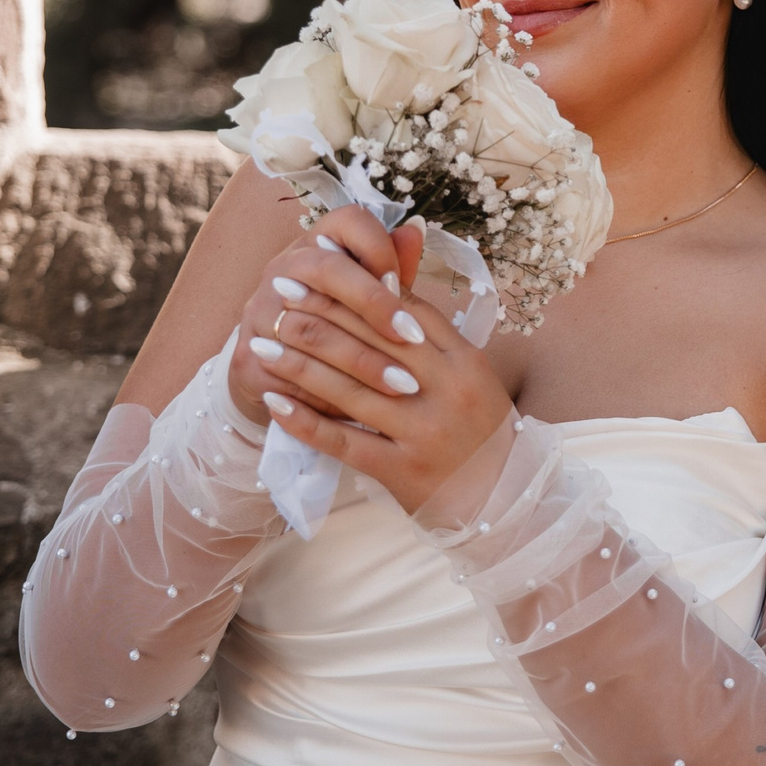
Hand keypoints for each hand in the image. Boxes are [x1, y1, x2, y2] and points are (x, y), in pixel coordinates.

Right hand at [228, 206, 423, 430]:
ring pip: (311, 329)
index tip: (403, 282)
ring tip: (404, 383)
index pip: (346, 223)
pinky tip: (368, 410)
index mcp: (316, 246)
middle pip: (326, 269)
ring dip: (362, 359)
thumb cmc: (338, 327)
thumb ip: (392, 268)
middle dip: (374, 304)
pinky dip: (333, 394)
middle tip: (414, 338)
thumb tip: (416, 230)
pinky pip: (293, 377)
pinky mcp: (249, 361)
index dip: (378, 248)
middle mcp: (282, 272)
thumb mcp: (367, 297)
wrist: (276, 375)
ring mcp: (259, 315)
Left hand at [242, 220, 518, 513]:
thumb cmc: (479, 428)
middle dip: (319, 313)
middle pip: (372, 342)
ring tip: (262, 342)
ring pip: (350, 389)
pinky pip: (343, 441)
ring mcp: (424, 433)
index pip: (402, 312)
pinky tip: (274, 402)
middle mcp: (446, 392)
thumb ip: (431, 331)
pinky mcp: (403, 471)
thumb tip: (389, 278)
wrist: (503, 499)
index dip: (356, 286)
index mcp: (464, 361)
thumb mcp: (470, 373)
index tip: (318, 267)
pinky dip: (305, 421)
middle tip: (280, 291)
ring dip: (299, 363)